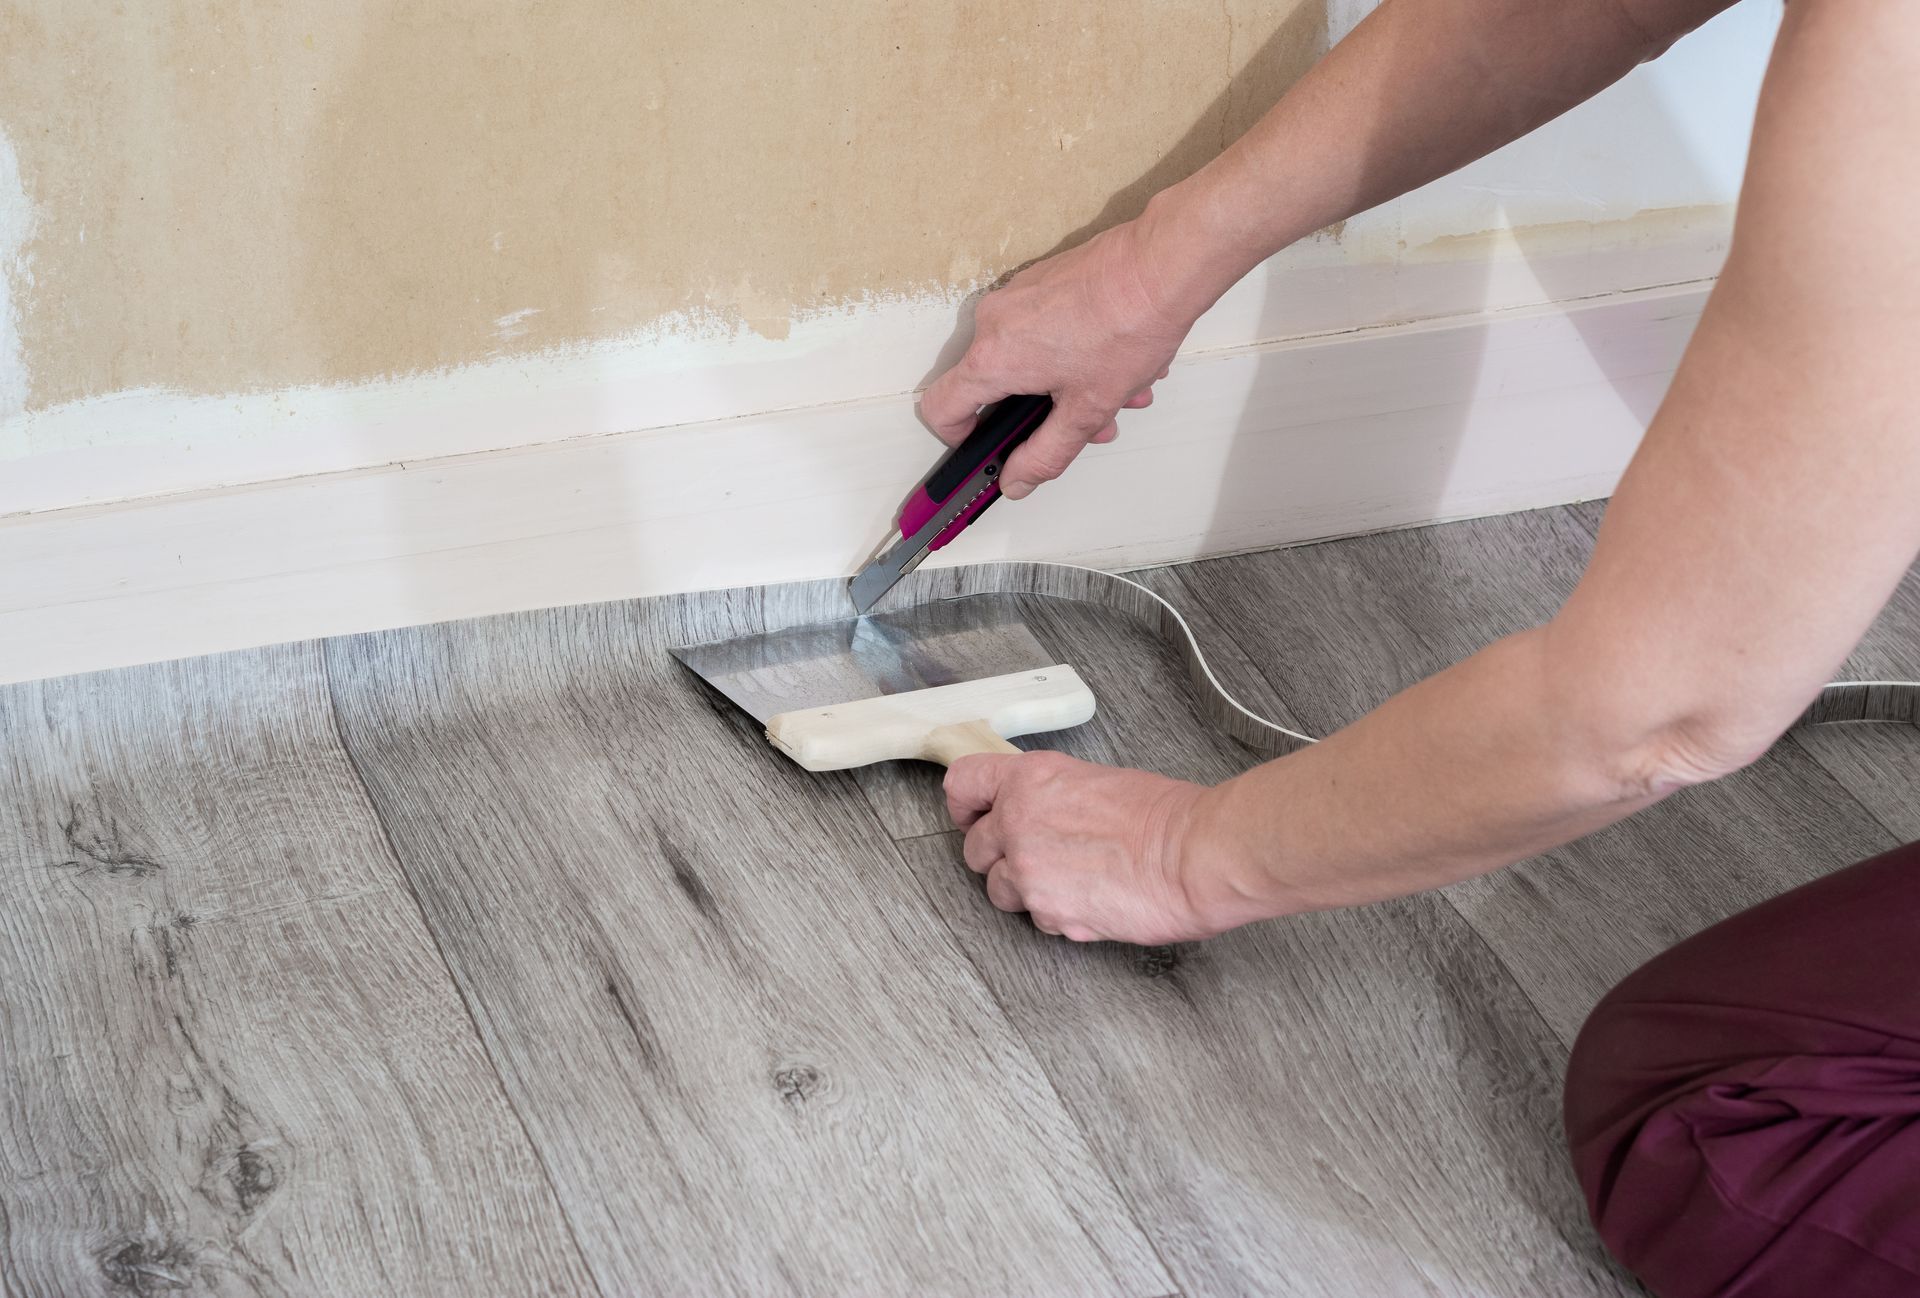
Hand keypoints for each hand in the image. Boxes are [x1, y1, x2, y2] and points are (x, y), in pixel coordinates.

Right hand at [920, 218, 1191, 498]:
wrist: (1162, 264)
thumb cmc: (1127, 326)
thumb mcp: (1086, 410)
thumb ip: (1045, 454)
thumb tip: (1016, 480)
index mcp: (993, 359)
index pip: (941, 408)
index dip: (959, 437)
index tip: (987, 447)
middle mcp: (994, 322)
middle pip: (994, 385)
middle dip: (1040, 414)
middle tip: (1084, 425)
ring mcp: (1016, 295)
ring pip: (1026, 357)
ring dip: (1067, 385)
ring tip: (1119, 392)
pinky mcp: (1040, 280)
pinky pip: (1041, 328)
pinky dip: (1071, 351)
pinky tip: (1117, 360)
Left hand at [944, 750, 1225, 944]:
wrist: (1196, 855)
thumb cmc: (1167, 817)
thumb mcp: (1097, 782)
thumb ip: (1054, 799)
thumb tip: (1045, 814)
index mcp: (1031, 779)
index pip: (963, 783)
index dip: (965, 804)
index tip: (974, 815)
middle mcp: (1018, 821)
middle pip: (974, 848)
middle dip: (999, 856)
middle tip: (1034, 857)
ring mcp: (1027, 869)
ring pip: (999, 890)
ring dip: (1026, 890)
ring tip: (1071, 882)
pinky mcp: (1047, 911)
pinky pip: (1036, 918)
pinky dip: (1057, 915)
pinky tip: (1091, 900)